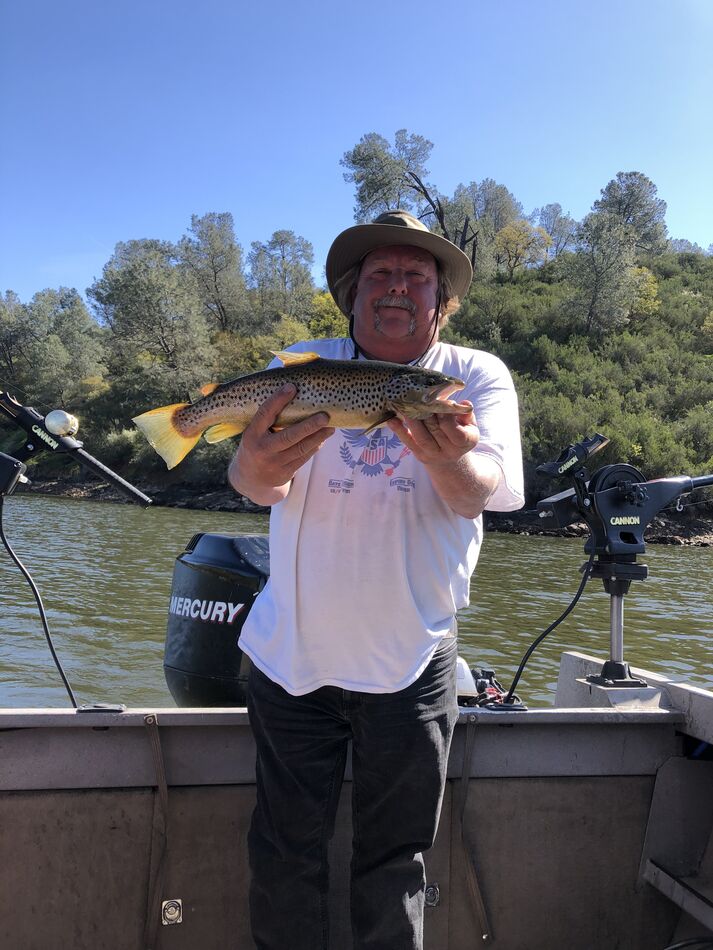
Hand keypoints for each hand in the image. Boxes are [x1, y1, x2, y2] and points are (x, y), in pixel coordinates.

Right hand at [229, 384, 334, 503]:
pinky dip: (315, 446)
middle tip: (325, 416)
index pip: (265, 414)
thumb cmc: (256, 444)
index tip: (292, 387)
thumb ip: (268, 417)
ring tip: (331, 426)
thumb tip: (292, 391)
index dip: (278, 400)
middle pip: (289, 436)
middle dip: (309, 426)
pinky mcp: (285, 472)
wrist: (251, 478)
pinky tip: (323, 437)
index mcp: (252, 434)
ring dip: (318, 437)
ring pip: (301, 449)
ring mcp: (275, 463)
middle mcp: (263, 449)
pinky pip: (304, 458)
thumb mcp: (254, 431)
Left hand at [385, 401, 478, 467]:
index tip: (441, 404)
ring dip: (413, 421)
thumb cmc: (461, 433)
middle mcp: (449, 451)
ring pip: (421, 438)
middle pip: (436, 431)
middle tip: (418, 398)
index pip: (455, 432)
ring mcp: (433, 454)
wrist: (450, 458)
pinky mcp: (420, 455)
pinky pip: (408, 443)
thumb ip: (466, 413)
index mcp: (465, 442)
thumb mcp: (469, 424)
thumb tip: (463, 403)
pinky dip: (399, 431)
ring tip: (406, 406)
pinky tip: (392, 420)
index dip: (447, 417)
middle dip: (427, 414)